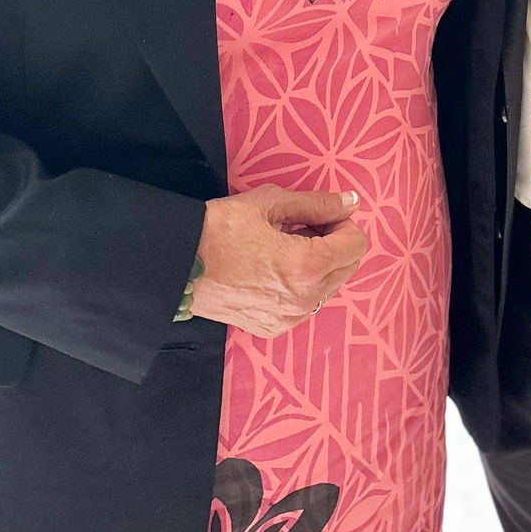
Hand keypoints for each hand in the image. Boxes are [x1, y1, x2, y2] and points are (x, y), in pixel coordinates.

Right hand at [190, 186, 366, 338]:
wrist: (174, 265)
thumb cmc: (220, 229)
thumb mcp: (270, 204)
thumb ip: (317, 204)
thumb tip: (351, 202)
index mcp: (307, 268)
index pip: (356, 245)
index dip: (343, 223)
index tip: (321, 214)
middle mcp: (304, 301)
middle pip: (347, 268)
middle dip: (334, 244)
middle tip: (303, 227)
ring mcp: (289, 319)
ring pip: (328, 288)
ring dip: (320, 265)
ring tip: (285, 247)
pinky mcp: (272, 328)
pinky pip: (305, 304)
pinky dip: (301, 285)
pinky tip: (273, 269)